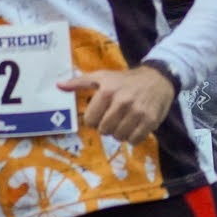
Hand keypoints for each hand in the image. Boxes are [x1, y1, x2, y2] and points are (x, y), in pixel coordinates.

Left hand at [58, 66, 175, 144]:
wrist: (158, 78)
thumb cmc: (125, 79)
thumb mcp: (102, 77)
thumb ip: (79, 82)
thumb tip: (58, 86)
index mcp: (107, 91)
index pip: (90, 121)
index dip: (94, 120)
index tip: (102, 114)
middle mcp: (122, 102)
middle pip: (104, 130)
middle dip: (107, 127)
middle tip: (114, 119)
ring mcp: (137, 112)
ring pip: (119, 137)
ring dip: (120, 133)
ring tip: (124, 122)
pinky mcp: (150, 120)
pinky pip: (134, 140)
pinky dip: (133, 138)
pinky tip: (135, 127)